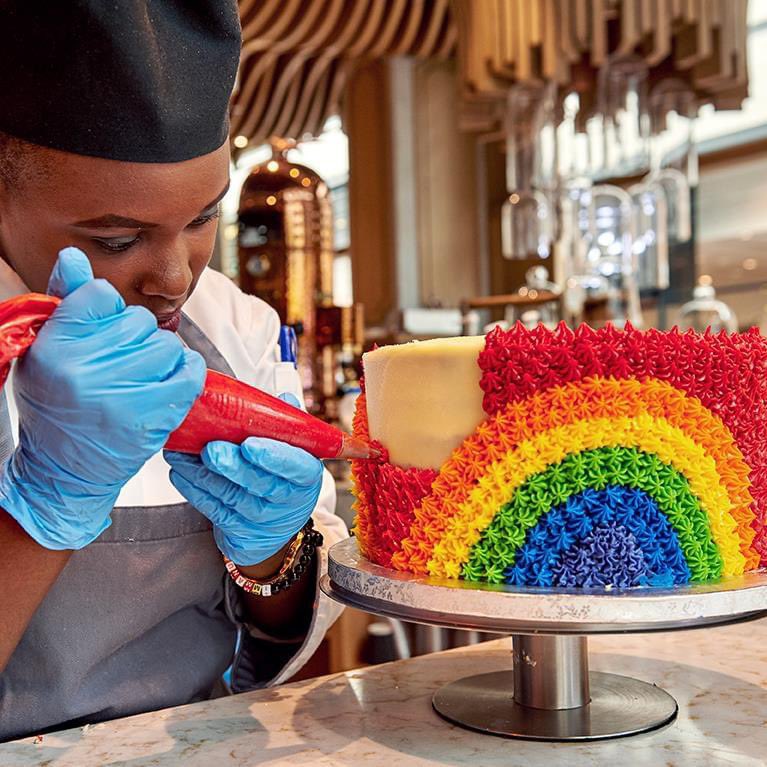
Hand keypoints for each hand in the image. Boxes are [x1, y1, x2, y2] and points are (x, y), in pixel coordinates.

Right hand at [0, 248, 205, 548]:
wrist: (63, 472)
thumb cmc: (55, 407)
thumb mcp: (45, 352)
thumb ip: (65, 305)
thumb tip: (74, 257)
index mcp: (53, 347)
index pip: (100, 295)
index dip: (109, 311)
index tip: (104, 332)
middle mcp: (84, 369)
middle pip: (139, 321)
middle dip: (136, 338)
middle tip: (121, 362)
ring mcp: (121, 394)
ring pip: (167, 345)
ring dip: (162, 357)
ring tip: (142, 376)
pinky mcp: (152, 416)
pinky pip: (190, 372)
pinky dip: (187, 373)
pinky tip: (170, 381)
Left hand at [166, 403, 322, 566]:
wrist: (275, 520)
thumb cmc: (283, 476)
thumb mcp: (294, 451)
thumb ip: (287, 426)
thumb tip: (284, 401)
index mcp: (306, 475)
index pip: (297, 466)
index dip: (274, 456)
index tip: (250, 444)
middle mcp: (288, 500)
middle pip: (260, 483)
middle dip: (232, 465)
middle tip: (210, 449)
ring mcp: (263, 518)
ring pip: (230, 495)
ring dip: (202, 473)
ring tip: (182, 452)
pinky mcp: (239, 530)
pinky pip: (214, 510)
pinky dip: (194, 490)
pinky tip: (181, 472)